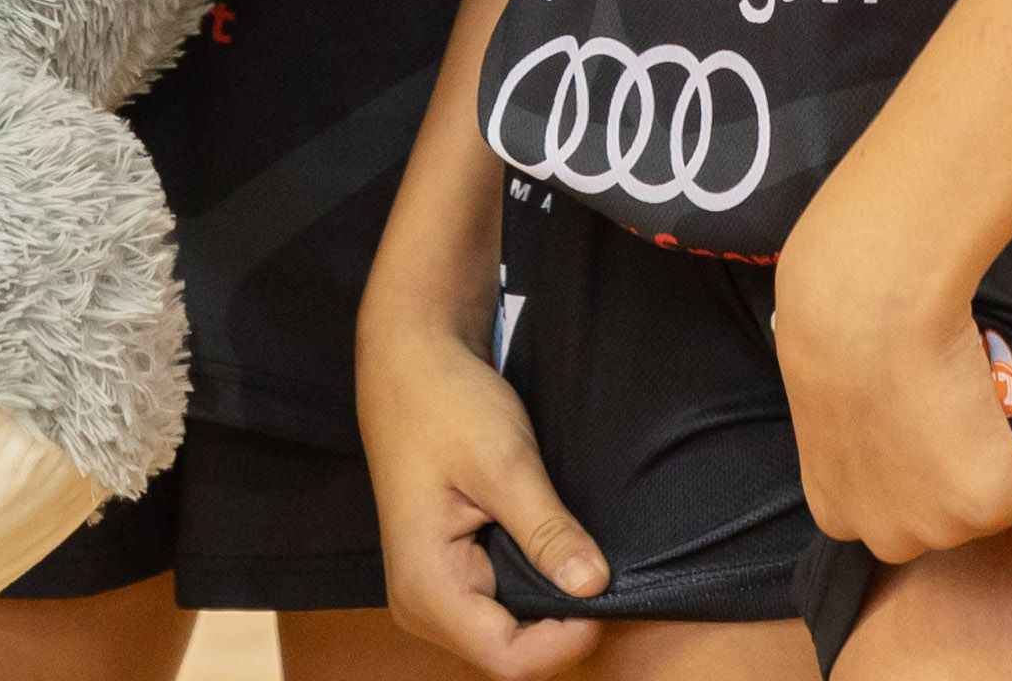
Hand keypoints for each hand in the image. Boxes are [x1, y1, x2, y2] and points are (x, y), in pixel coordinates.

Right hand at [360, 269, 603, 677]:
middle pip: (509, 653)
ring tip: (574, 553)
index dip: (565, 638)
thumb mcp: (504, 463)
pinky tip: (552, 550)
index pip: (508, 658)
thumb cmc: (443, 403)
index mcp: (425, 585)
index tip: (601, 587)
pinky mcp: (449, 571)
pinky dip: (535, 586)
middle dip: (560, 624)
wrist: (410, 360)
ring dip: (549, 605)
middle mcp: (421, 602)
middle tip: (595, 566)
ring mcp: (433, 590)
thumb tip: (594, 586)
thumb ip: (548, 531)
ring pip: (508, 633)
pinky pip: (501, 604)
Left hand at [768, 170, 1011, 563]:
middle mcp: (887, 536)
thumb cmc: (835, 329)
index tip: (921, 430)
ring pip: (990, 504)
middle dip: (953, 475)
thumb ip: (855, 438)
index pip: (890, 511)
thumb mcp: (829, 400)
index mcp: (835, 511)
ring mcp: (941, 526)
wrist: (869, 311)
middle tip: (956, 415)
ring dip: (994, 463)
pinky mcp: (989, 503)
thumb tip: (882, 423)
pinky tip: (1010, 410)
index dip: (913, 468)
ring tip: (980, 404)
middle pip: (942, 518)